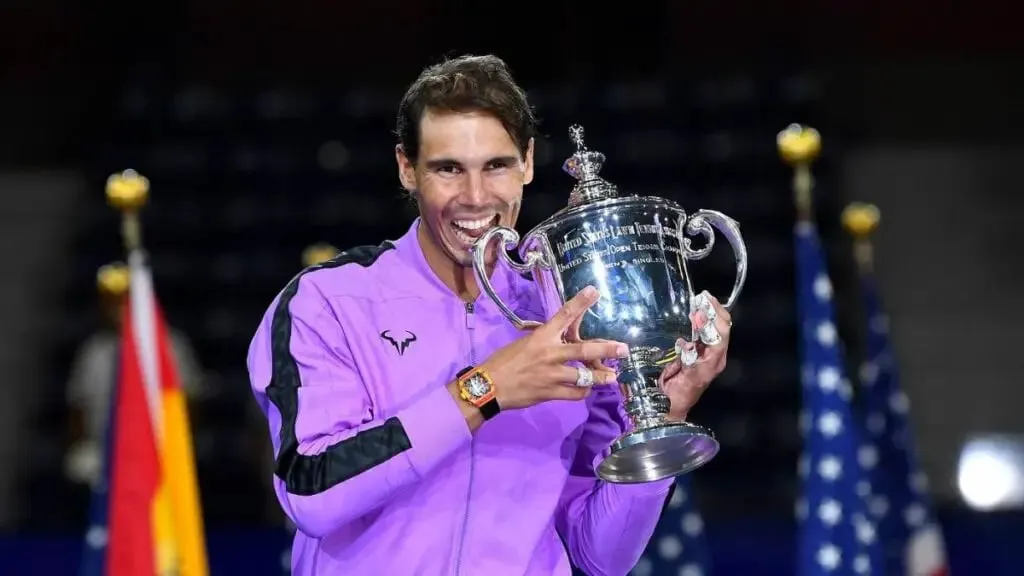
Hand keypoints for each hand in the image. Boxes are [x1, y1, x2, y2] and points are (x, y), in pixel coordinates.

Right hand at [482, 286, 629, 410]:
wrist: (489, 386)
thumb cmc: (504, 361)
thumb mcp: (524, 343)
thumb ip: (545, 340)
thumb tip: (563, 337)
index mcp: (541, 337)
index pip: (563, 315)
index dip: (580, 303)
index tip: (594, 291)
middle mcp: (550, 353)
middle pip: (584, 350)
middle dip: (606, 349)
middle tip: (624, 349)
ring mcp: (552, 374)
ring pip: (584, 376)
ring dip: (601, 377)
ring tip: (612, 377)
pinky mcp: (550, 392)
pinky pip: (575, 393)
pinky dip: (583, 391)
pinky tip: (587, 389)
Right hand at [659, 291, 731, 420]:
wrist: (669, 406)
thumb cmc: (674, 395)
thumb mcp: (680, 378)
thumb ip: (686, 361)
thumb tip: (688, 343)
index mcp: (712, 362)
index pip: (720, 336)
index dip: (712, 321)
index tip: (700, 308)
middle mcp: (715, 356)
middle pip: (723, 327)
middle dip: (714, 310)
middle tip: (701, 296)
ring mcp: (709, 353)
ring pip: (718, 327)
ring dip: (710, 311)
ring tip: (699, 299)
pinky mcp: (701, 351)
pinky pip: (707, 330)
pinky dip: (702, 318)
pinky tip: (694, 310)